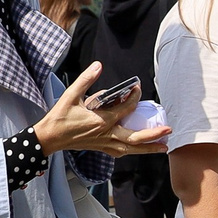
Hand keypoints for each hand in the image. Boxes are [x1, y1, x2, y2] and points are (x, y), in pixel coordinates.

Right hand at [35, 62, 171, 156]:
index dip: (135, 96)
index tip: (138, 87)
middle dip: (153, 134)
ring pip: (131, 149)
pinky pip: (121, 151)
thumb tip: (98, 65)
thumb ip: (86, 80)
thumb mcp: (70, 95)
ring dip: (148, 148)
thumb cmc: (59, 117)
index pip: (126, 108)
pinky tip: (139, 149)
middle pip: (136, 137)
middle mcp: (106, 134)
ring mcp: (104, 144)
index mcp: (101, 120)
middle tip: (169, 131)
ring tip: (163, 147)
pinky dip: (133, 150)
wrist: (48, 138)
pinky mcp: (101, 148)